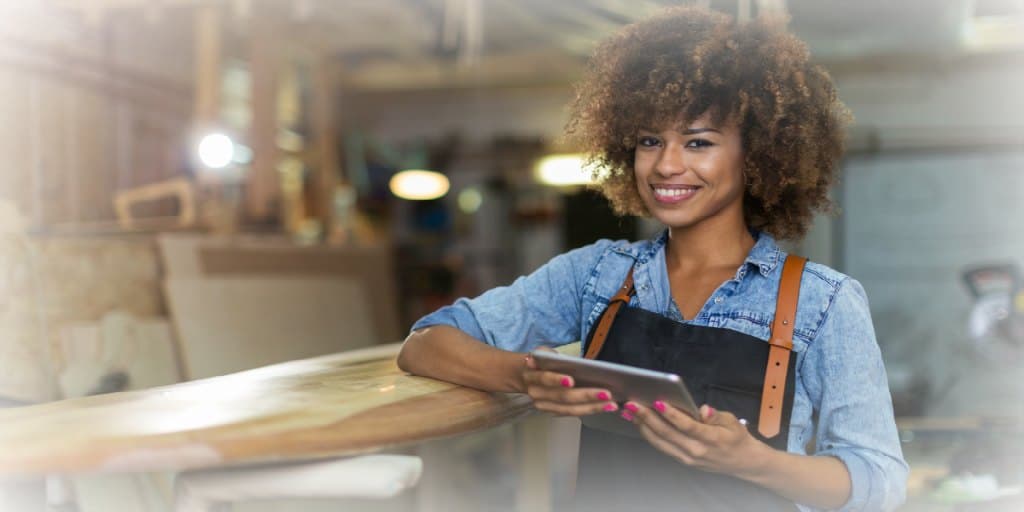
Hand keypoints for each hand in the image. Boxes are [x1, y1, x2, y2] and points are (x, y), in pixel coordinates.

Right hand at [521, 348, 618, 415]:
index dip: (556, 380)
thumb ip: (554, 357)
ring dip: (592, 407)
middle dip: (586, 396)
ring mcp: (543, 405)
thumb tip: (580, 364)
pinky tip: (604, 407)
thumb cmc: (539, 362)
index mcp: (533, 375)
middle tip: (606, 393)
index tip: (571, 381)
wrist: (522, 375)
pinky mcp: (551, 412)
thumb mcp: (544, 353)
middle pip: (562, 397)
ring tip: (611, 405)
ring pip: (569, 409)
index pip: (544, 378)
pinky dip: (589, 410)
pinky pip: (571, 413)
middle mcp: (536, 393)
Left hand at [624, 400, 768, 476]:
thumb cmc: (735, 436)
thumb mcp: (732, 421)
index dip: (672, 414)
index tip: (658, 402)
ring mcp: (688, 458)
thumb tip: (703, 410)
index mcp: (711, 439)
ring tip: (630, 412)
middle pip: (668, 434)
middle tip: (632, 404)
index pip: (688, 426)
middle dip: (648, 417)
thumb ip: (716, 415)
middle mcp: (697, 451)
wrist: (742, 461)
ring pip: (661, 442)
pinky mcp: (683, 460)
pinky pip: (662, 447)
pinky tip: (639, 423)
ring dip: (643, 426)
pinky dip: (649, 435)